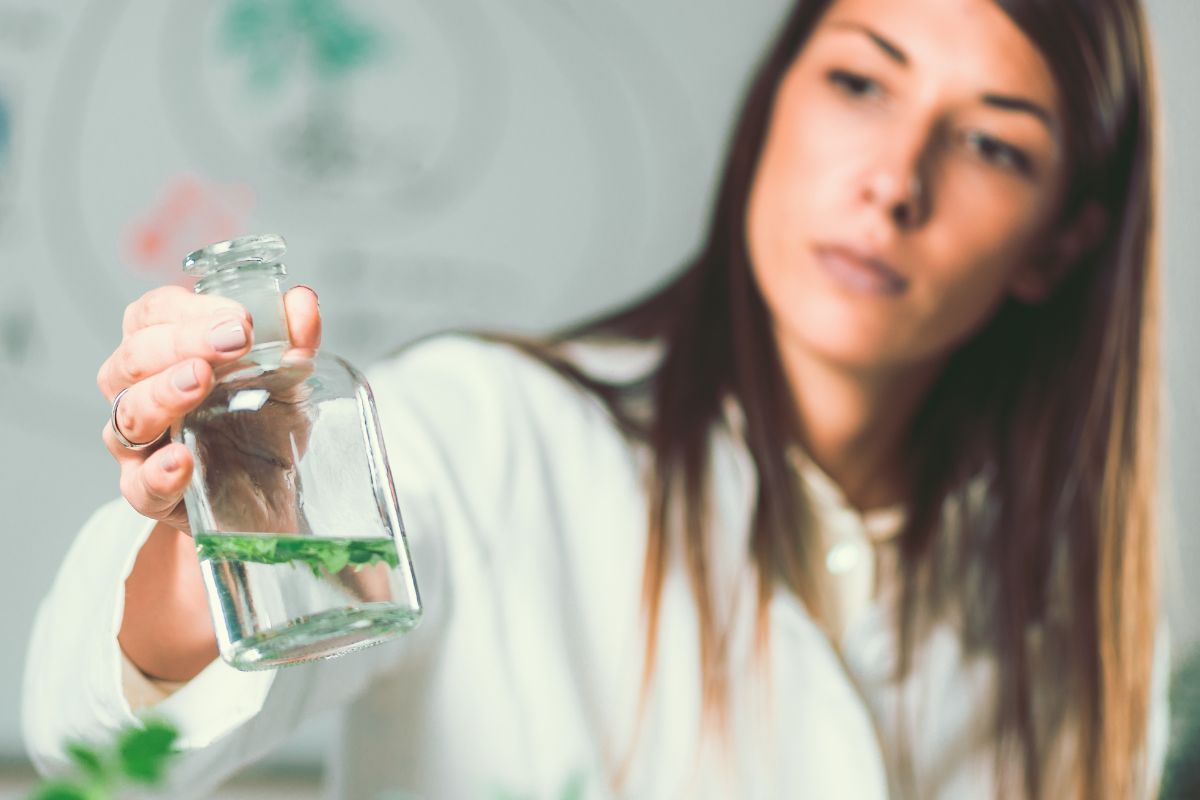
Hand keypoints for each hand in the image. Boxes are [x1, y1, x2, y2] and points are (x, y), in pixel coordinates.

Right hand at [97, 284, 321, 533]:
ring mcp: (140, 445)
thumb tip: (304, 303)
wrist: (270, 498)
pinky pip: (139, 484)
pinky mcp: (150, 494)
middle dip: (182, 342)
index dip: (191, 310)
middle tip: (233, 340)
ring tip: (199, 382)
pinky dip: (158, 470)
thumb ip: (295, 340)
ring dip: (162, 393)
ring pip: (128, 413)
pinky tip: (181, 460)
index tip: (241, 318)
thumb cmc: (261, 427)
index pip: (155, 314)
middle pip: (135, 356)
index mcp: (165, 353)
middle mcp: (139, 392)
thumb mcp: (286, 380)